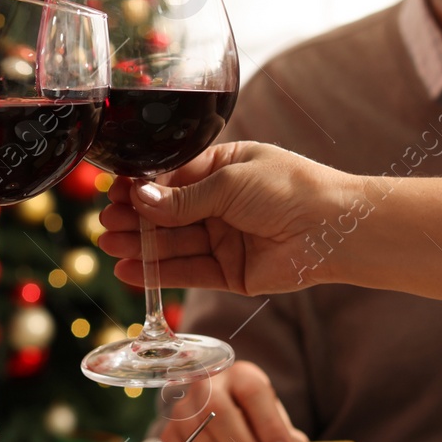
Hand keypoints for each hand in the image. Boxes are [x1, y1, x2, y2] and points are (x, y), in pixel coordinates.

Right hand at [98, 142, 350, 295]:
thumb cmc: (289, 189)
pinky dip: (160, 272)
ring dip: (141, 246)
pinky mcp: (230, 272)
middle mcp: (220, 204)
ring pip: (174, 244)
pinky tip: (131, 269)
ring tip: (110, 246)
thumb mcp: (228, 182)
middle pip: (168, 214)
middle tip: (106, 224)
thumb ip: (182, 198)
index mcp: (222, 169)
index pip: (171, 180)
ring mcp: (224, 239)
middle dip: (136, 219)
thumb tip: (139, 200)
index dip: (143, 189)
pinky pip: (188, 272)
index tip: (116, 195)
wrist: (334, 227)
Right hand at [158, 361, 307, 441]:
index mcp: (240, 375)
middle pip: (219, 413)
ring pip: (201, 441)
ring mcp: (182, 409)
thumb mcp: (271, 420)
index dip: (270, 427)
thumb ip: (285, 435)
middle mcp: (206, 384)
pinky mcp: (167, 434)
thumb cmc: (249, 419)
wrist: (213, 416)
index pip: (254, 392)